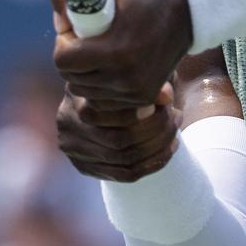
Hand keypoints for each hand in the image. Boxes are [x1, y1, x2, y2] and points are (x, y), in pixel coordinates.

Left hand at [51, 0, 192, 107]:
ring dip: (85, 75)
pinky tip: (110, 66)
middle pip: (72, 79)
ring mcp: (136, 90)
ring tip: (98, 52)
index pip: (63, 61)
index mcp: (115, 49)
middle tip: (84, 41)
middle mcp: (126, 76)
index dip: (62, 44)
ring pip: (87, 92)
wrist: (187, 10)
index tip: (73, 31)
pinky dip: (101, 86)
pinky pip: (105, 100)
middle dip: (71, 60)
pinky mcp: (145, 97)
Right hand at [56, 81, 181, 181]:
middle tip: (177, 117)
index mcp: (76, 98)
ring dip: (158, 148)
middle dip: (156, 131)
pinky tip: (169, 149)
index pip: (111, 114)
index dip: (142, 111)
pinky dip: (152, 164)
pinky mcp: (85, 167)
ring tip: (177, 132)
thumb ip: (147, 80)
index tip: (167, 101)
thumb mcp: (129, 71)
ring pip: (124, 160)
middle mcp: (68, 127)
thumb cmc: (118, 75)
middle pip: (119, 140)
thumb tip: (168, 95)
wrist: (94, 94)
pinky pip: (124, 174)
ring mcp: (75, 151)